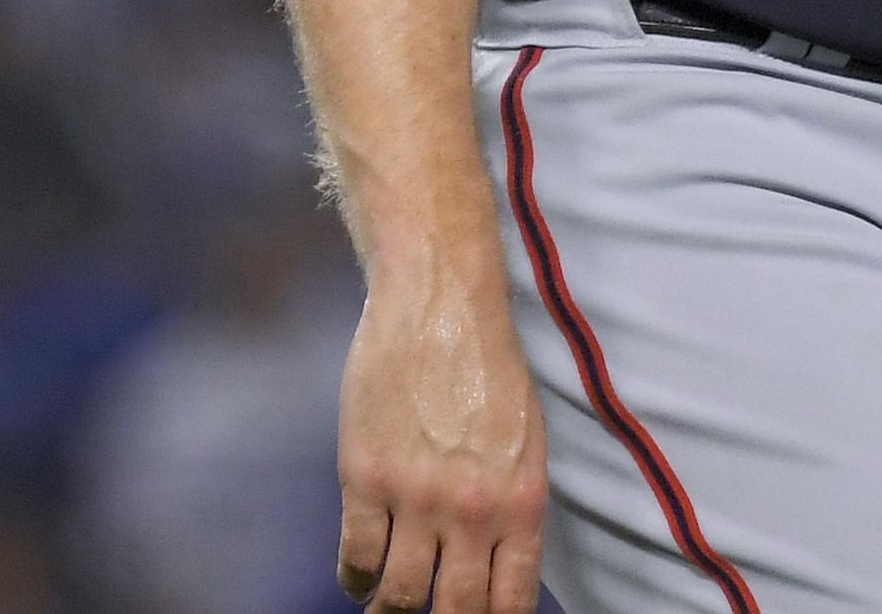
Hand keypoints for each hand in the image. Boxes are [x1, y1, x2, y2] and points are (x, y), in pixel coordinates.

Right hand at [336, 232, 547, 613]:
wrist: (440, 300)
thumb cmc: (488, 363)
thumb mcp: (525, 439)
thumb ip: (514, 508)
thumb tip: (498, 572)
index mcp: (522, 500)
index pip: (509, 603)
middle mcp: (473, 509)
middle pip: (454, 612)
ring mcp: (416, 496)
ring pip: (398, 598)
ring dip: (390, 609)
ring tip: (386, 603)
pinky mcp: (366, 478)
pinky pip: (356, 559)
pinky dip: (355, 578)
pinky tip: (360, 574)